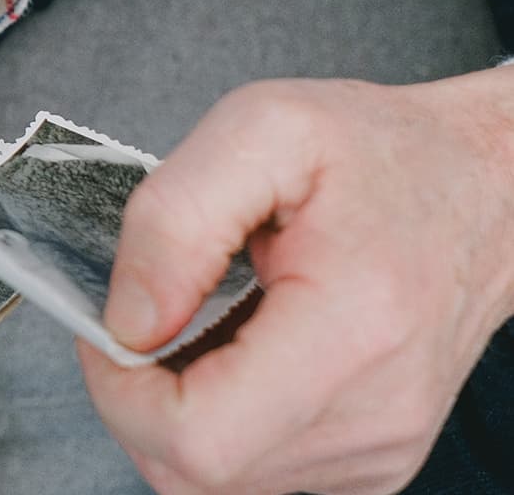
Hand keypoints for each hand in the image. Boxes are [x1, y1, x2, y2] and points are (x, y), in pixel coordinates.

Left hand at [80, 71, 513, 493]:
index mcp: (351, 330)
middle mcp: (376, 414)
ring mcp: (380, 450)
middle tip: (148, 316)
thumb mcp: (261, 129)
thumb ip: (174, 222)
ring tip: (200, 329)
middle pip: (197, 474)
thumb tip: (128, 321)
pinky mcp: (373, 463)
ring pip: (218, 485)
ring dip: (176, 415)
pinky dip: (218, 428)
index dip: (121, 391)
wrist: (485, 189)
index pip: (197, 437)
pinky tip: (232, 361)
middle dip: (136, 401)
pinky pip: (256, 478)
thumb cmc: (382, 156)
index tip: (113, 329)